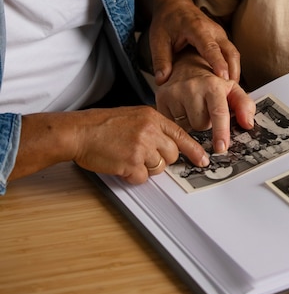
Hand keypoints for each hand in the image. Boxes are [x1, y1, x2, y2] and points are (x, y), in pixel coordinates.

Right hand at [10, 106, 209, 184]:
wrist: (80, 132)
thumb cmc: (101, 124)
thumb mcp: (133, 115)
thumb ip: (152, 127)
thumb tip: (166, 143)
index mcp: (152, 117)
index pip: (181, 134)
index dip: (194, 150)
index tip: (203, 159)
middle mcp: (150, 131)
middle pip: (171, 154)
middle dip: (161, 159)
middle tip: (143, 155)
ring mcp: (141, 147)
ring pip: (158, 168)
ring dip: (144, 167)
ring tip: (127, 156)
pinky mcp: (131, 163)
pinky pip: (141, 178)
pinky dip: (131, 176)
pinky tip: (120, 164)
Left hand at [135, 0, 239, 83]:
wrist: (175, 5)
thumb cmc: (167, 21)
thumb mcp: (157, 39)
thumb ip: (160, 59)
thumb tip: (162, 81)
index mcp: (196, 27)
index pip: (210, 46)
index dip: (217, 62)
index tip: (222, 77)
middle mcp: (213, 30)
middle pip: (230, 51)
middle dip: (233, 71)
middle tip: (230, 92)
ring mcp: (220, 34)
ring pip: (234, 54)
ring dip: (235, 72)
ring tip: (230, 92)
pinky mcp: (222, 39)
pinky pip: (231, 54)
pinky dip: (232, 68)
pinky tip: (227, 84)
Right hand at [155, 50, 255, 152]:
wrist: (186, 65)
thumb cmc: (211, 82)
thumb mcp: (232, 89)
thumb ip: (245, 106)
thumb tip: (248, 123)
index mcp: (213, 85)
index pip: (218, 112)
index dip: (220, 131)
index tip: (221, 147)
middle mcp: (192, 86)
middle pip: (200, 125)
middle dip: (205, 124)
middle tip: (205, 110)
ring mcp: (174, 92)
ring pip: (185, 127)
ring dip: (191, 123)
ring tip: (193, 109)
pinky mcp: (161, 98)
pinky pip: (172, 124)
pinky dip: (179, 121)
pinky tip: (182, 109)